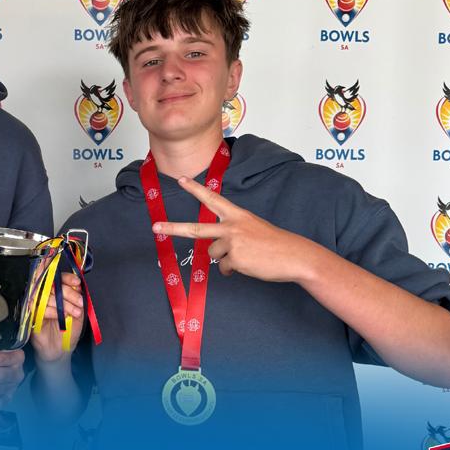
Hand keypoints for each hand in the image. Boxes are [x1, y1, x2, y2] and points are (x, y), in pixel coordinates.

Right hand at [31, 272, 84, 363]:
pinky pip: (40, 308)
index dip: (66, 277)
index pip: (57, 277)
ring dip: (64, 303)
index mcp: (54, 292)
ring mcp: (36, 305)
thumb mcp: (77, 310)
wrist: (61, 349)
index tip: (76, 282)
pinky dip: (53, 311)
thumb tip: (76, 283)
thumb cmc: (68, 328)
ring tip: (75, 312)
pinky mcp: (30, 316)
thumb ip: (76, 296)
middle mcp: (43, 295)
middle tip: (79, 303)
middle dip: (69, 292)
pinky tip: (62, 317)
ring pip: (46, 295)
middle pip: (52, 285)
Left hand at [151, 177, 315, 283]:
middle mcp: (231, 226)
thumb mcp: (253, 230)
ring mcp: (232, 243)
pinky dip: (235, 270)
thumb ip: (232, 236)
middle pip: (195, 229)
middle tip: (155, 228)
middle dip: (173, 228)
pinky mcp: (235, 260)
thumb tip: (220, 257)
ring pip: (214, 254)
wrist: (295, 256)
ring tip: (247, 257)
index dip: (195, 189)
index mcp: (237, 215)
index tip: (179, 179)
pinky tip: (251, 265)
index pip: (212, 198)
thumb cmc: (275, 244)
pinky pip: (225, 268)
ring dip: (226, 259)